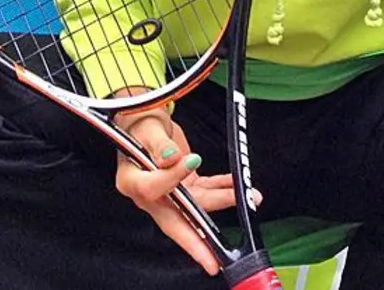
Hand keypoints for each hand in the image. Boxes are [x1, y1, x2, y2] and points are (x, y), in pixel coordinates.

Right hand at [111, 98, 260, 275]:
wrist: (143, 122)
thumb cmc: (139, 125)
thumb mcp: (147, 130)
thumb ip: (160, 146)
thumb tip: (172, 158)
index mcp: (132, 181)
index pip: (154, 187)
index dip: (173, 177)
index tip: (191, 161)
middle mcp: (149, 194)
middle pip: (174, 221)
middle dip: (196, 243)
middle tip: (213, 261)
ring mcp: (168, 193)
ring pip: (197, 206)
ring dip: (224, 201)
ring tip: (251, 197)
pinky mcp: (183, 187)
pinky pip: (205, 191)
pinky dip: (223, 188)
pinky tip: (238, 185)